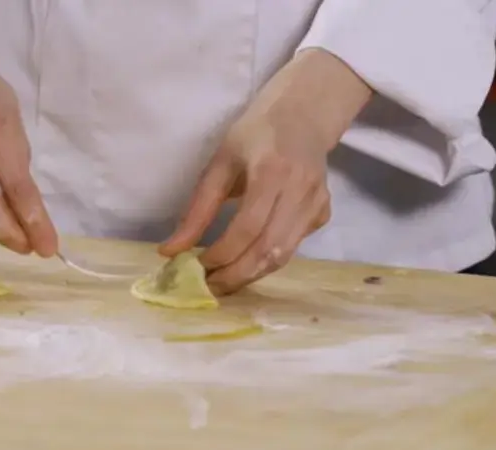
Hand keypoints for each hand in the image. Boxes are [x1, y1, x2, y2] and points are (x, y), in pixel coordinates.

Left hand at [160, 49, 371, 294]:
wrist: (302, 115)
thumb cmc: (254, 134)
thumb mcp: (219, 163)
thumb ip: (197, 209)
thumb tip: (171, 251)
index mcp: (272, 171)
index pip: (247, 228)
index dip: (222, 254)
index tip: (198, 268)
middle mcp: (301, 190)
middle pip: (269, 249)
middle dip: (236, 275)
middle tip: (210, 287)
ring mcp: (317, 203)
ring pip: (284, 255)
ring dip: (252, 274)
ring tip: (225, 281)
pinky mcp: (324, 212)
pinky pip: (294, 246)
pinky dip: (269, 259)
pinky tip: (249, 258)